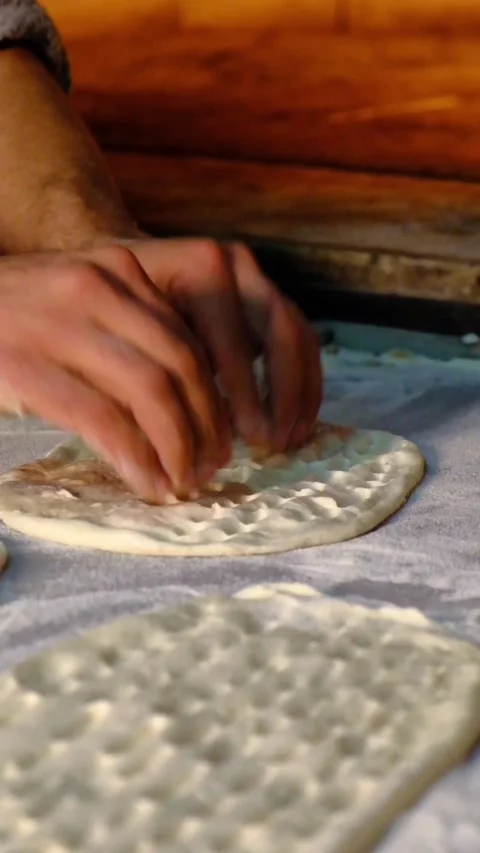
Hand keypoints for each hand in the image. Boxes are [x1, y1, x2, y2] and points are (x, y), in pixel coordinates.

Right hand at [0, 247, 230, 501]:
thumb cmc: (11, 320)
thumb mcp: (76, 305)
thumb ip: (126, 336)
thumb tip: (185, 402)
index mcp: (116, 268)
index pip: (188, 338)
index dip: (214, 398)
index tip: (220, 439)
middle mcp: (95, 284)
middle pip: (180, 365)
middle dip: (205, 426)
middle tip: (209, 469)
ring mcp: (58, 321)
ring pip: (152, 391)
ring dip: (178, 447)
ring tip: (182, 482)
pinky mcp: (24, 363)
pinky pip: (103, 417)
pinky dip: (135, 457)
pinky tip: (146, 482)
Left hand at [122, 237, 322, 452]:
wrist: (107, 264)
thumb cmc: (106, 308)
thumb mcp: (118, 332)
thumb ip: (153, 374)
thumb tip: (176, 440)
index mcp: (196, 268)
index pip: (233, 335)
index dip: (244, 390)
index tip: (245, 436)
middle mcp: (232, 265)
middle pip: (278, 330)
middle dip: (281, 393)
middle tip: (274, 443)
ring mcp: (253, 277)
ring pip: (296, 334)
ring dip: (300, 392)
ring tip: (291, 440)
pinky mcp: (265, 294)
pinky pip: (299, 338)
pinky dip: (301, 382)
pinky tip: (295, 422)